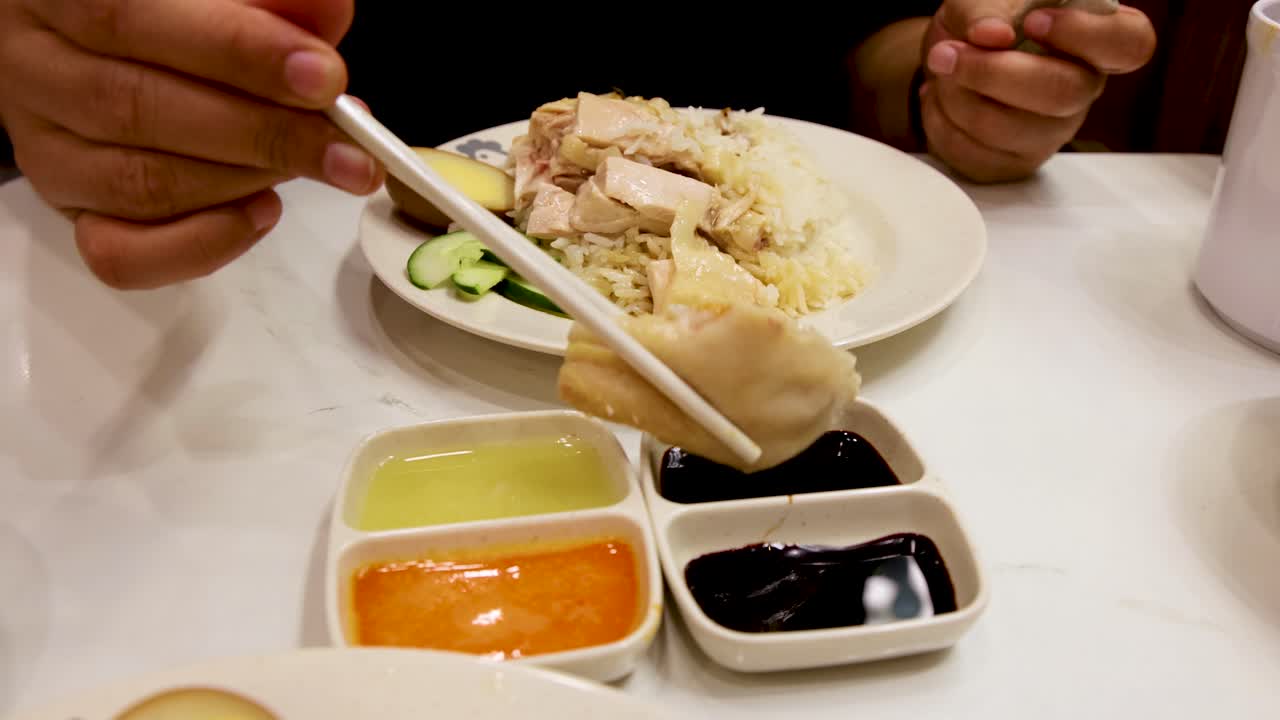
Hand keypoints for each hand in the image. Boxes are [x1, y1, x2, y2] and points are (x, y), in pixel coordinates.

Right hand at [0, 0, 384, 288]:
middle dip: (266, 132)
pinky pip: (122, 253)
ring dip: (247, 179)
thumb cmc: (176, 17)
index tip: (323, 77)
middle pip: (140, 107)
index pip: (133, 16)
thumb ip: (268, 0)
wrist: (121, 51)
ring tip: (318, 165)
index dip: (237, 51)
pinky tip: (262, 211)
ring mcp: (46, 148)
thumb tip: (331, 12)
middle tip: (348, 147)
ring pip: (140, 182)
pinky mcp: (71, 211)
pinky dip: (204, 243)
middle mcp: (34, 68)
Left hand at [919, 0, 1156, 182]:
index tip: (1033, 22)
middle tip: (949, 53)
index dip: (1084, 34)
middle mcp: (1083, 89)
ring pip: (1008, 129)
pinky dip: (939, 122)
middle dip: (993, 72)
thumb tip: (990, 34)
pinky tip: (938, 98)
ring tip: (940, 69)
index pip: (1130, 44)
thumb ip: (988, 7)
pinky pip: (973, 155)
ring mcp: (1050, 133)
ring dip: (957, 96)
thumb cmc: (983, 20)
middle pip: (1063, 93)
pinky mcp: (1012, 163)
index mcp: (1095, 40)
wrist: (949, 55)